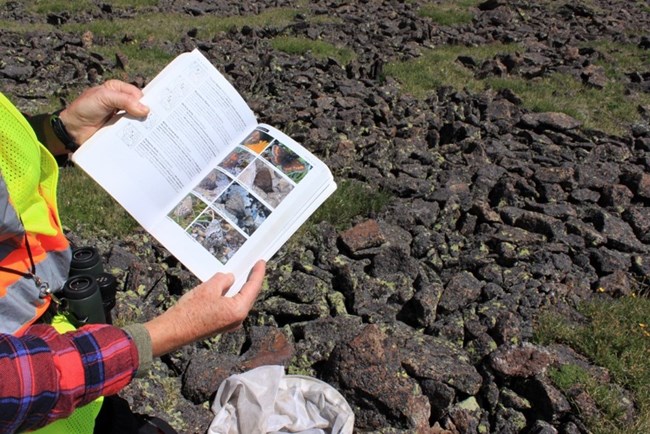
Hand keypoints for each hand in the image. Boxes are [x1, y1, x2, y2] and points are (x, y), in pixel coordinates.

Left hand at [59, 79, 148, 144]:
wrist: (72, 129)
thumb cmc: (85, 108)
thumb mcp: (104, 97)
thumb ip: (124, 100)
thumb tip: (145, 110)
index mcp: (118, 89)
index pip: (138, 93)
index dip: (146, 101)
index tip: (156, 110)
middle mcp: (122, 102)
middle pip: (141, 107)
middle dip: (147, 114)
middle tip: (158, 122)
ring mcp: (122, 117)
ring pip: (138, 120)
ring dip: (144, 125)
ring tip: (154, 132)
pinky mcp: (120, 130)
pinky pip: (132, 131)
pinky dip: (138, 135)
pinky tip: (145, 139)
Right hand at [144, 260, 265, 356]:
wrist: (173, 332)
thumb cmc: (190, 311)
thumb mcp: (208, 288)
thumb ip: (223, 280)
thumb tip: (230, 279)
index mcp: (238, 310)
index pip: (253, 288)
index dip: (258, 273)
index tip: (261, 262)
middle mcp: (238, 319)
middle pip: (249, 296)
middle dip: (252, 281)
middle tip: (255, 267)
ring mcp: (230, 324)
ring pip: (240, 302)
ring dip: (242, 288)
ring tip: (244, 274)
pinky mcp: (221, 325)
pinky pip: (232, 307)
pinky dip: (233, 296)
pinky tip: (230, 288)